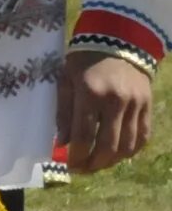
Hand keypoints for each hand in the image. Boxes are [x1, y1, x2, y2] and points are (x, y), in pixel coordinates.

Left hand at [57, 50, 153, 173]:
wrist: (119, 40)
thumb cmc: (84, 60)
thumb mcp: (65, 80)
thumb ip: (63, 112)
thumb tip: (63, 143)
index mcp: (91, 94)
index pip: (84, 136)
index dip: (76, 156)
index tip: (69, 166)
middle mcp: (116, 102)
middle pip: (108, 147)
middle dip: (93, 164)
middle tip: (82, 169)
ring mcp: (136, 105)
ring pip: (127, 146)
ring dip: (111, 161)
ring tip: (97, 164)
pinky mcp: (148, 106)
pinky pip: (143, 137)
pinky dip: (130, 151)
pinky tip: (117, 155)